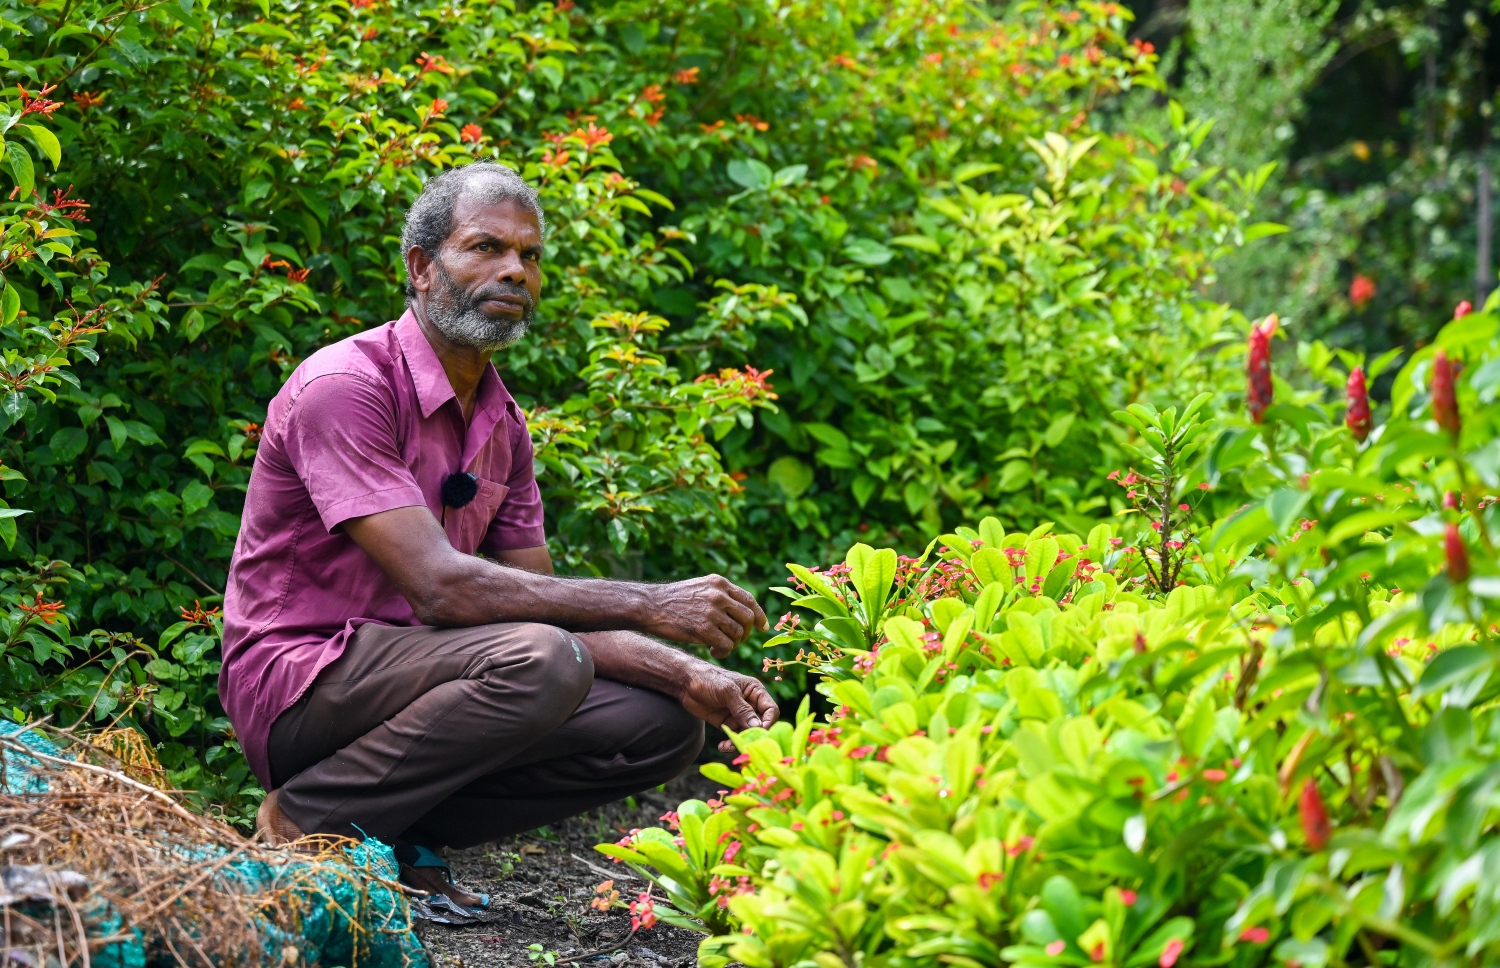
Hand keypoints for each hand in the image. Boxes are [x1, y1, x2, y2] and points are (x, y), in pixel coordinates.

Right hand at [640, 575, 767, 657]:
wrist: (649, 606)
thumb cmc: (672, 600)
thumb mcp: (699, 587)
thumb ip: (720, 595)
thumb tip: (741, 610)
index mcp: (719, 583)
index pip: (749, 599)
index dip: (759, 615)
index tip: (762, 627)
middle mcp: (719, 595)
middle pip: (747, 618)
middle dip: (745, 633)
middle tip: (735, 640)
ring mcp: (712, 612)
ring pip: (738, 633)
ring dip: (732, 644)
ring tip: (719, 646)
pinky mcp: (704, 629)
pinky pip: (727, 645)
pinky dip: (724, 651)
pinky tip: (713, 651)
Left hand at [676, 661, 779, 752]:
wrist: (685, 683)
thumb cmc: (709, 679)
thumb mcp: (727, 692)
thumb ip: (742, 709)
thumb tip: (757, 727)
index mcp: (755, 692)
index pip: (770, 710)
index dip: (768, 722)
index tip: (760, 733)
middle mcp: (750, 704)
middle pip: (761, 725)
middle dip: (754, 736)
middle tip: (745, 744)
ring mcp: (738, 715)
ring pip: (748, 734)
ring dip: (741, 742)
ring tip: (729, 746)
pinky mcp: (727, 723)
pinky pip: (734, 737)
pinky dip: (731, 743)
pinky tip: (722, 746)